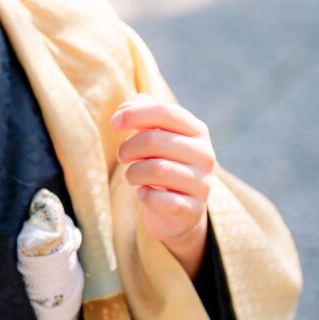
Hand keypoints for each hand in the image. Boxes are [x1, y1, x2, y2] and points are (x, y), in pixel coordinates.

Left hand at [110, 93, 215, 276]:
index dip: (136, 114)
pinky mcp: (193, 210)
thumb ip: (140, 113)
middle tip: (122, 156)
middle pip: (155, 140)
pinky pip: (160, 200)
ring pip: (156, 170)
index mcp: (197, 130)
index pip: (165, 113)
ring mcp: (202, 183)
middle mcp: (205, 155)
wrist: (178, 211)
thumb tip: (125, 108)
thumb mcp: (155, 135)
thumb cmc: (162, 163)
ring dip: (133, 173)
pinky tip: (144, 194)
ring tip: (131, 176)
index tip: (114, 123)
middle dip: (128, 148)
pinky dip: (144, 196)